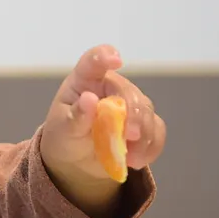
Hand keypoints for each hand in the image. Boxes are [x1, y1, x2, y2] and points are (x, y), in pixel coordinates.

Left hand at [40, 45, 166, 217]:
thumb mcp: (62, 129)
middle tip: (129, 136)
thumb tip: (89, 99)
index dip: (104, 56)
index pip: (94, 61)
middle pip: (129, 93)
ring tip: (128, 157)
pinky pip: (156, 131)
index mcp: (85, 81)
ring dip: (143, 136)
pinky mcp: (144, 124)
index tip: (115, 60)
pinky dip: (150, 147)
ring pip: (146, 112)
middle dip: (133, 114)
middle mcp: (111, 88)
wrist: (76, 160)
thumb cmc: (64, 135)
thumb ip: (76, 116)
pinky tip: (136, 161)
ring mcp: (130, 104)